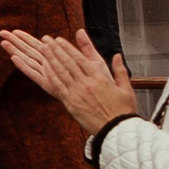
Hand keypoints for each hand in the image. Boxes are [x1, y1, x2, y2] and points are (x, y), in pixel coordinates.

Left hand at [0, 28, 136, 135]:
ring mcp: (76, 94)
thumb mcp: (126, 88)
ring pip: (60, 72)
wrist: (116, 130)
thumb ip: (120, 70)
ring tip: (42, 48)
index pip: (80, 59)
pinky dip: (50, 75)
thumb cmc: (123, 110)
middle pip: (68, 63)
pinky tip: (43, 68)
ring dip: (50, 59)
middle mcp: (86, 84)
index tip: (59, 40)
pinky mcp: (70, 103)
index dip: (68, 48)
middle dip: (56, 49)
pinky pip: (58, 87)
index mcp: (99, 79)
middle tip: (46, 39)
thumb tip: (117, 56)